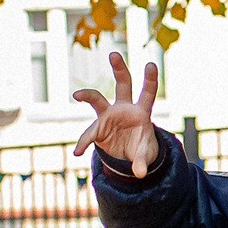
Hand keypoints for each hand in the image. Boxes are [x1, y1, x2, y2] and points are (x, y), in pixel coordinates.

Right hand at [72, 50, 161, 176]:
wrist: (127, 155)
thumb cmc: (140, 148)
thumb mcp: (144, 155)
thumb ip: (142, 162)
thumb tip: (140, 174)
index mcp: (141, 112)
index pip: (148, 93)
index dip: (150, 79)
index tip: (151, 64)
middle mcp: (124, 108)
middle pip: (123, 84)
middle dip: (119, 69)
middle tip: (114, 54)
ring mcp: (109, 115)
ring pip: (98, 99)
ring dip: (87, 95)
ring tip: (77, 95)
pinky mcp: (97, 127)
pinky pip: (89, 134)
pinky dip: (84, 143)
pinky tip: (78, 152)